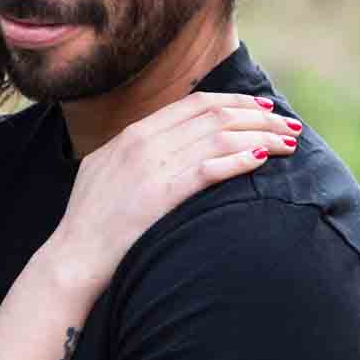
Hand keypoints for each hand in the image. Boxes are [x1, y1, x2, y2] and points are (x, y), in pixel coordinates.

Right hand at [47, 92, 299, 287]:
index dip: (234, 102)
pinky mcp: (161, 194)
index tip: (262, 109)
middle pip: (214, 115)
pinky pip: (209, 169)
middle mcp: (143, 142)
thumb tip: (166, 144)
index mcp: (132, 133)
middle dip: (257, 117)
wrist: (72, 256)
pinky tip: (261, 160)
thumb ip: (136, 152)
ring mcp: (152, 167)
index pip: (195, 104)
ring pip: (218, 137)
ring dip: (259, 137)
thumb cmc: (91, 222)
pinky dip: (239, 160)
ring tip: (287, 144)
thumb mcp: (106, 171)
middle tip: (288, 125)